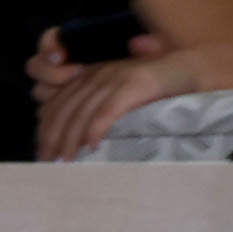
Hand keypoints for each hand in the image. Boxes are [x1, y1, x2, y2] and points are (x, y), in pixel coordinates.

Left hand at [33, 28, 185, 158]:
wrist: (190, 70)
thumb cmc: (152, 90)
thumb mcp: (117, 96)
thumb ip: (95, 108)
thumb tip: (76, 138)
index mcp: (87, 77)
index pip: (55, 104)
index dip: (45, 129)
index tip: (43, 151)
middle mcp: (96, 74)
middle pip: (63, 109)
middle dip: (52, 137)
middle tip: (48, 161)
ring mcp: (114, 78)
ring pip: (81, 112)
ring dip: (70, 139)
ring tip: (66, 160)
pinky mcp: (133, 84)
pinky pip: (107, 110)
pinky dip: (96, 130)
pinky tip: (91, 147)